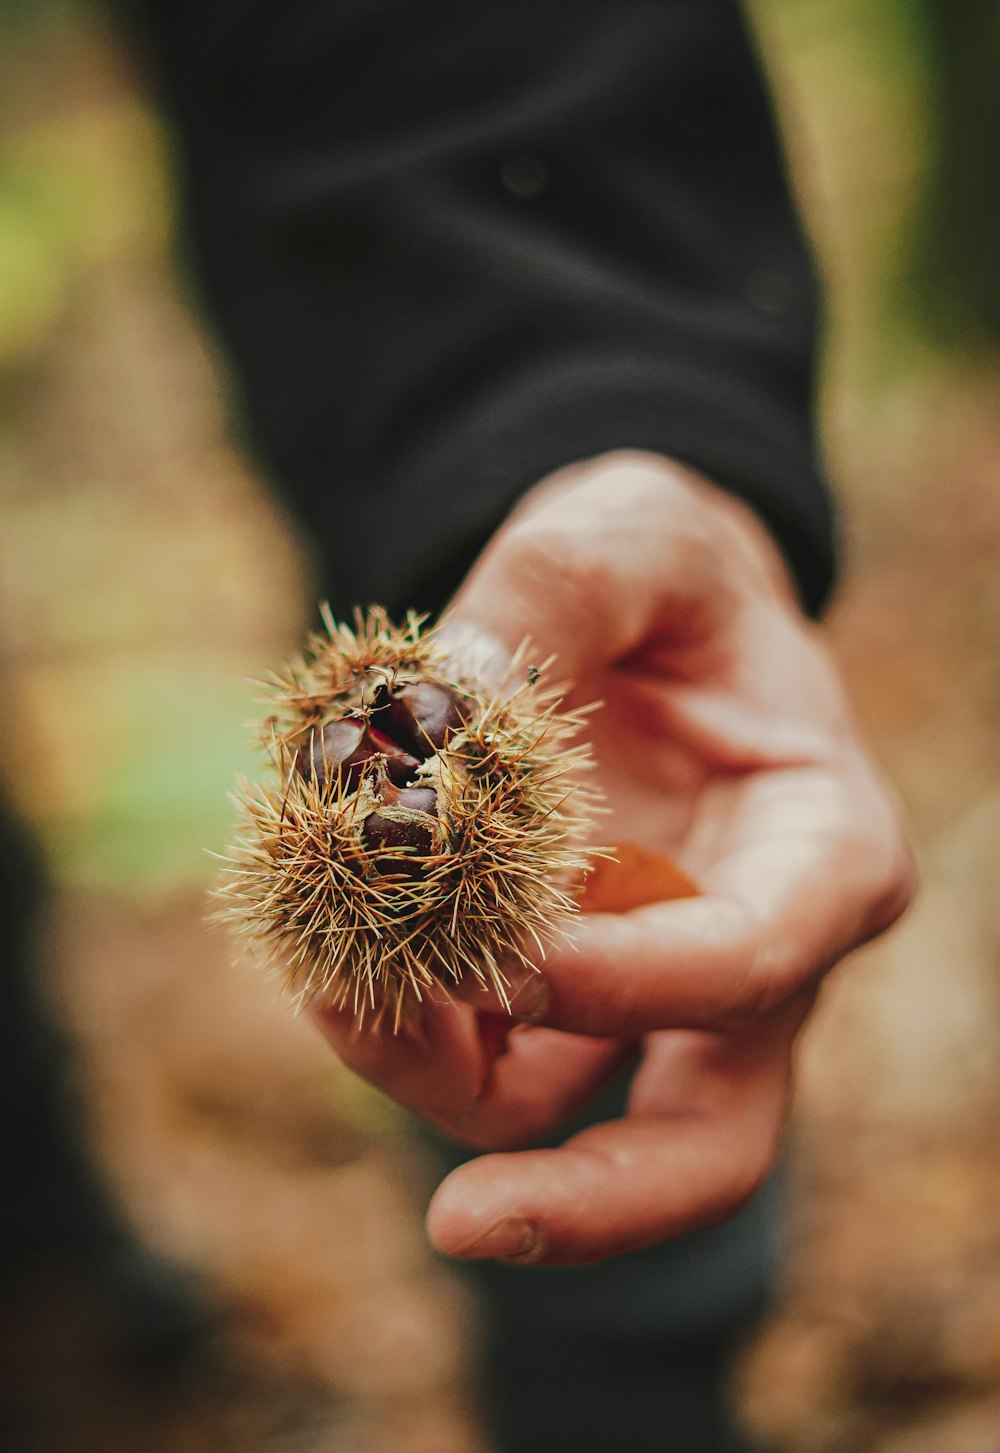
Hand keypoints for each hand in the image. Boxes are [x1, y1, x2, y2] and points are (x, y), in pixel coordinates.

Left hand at [316, 451, 914, 1264]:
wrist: (632, 611)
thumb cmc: (661, 573)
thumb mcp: (629, 531)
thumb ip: (555, 587)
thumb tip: (439, 702)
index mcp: (820, 847)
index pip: (754, 959)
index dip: (638, 982)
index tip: (505, 955)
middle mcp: (754, 950)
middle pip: (707, 1138)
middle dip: (592, 1199)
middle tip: (458, 1227)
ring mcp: (653, 992)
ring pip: (565, 1112)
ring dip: (439, 1082)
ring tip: (330, 995)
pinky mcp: (563, 994)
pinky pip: (485, 1055)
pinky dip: (405, 1031)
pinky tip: (327, 962)